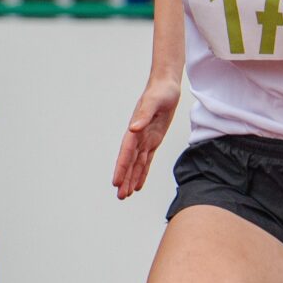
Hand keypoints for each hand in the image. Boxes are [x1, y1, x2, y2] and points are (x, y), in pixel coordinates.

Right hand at [112, 78, 179, 198]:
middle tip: (120, 196)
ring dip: (131, 179)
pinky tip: (138, 184)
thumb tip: (133, 129)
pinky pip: (146, 160)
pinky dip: (142, 172)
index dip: (121, 168)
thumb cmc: (160, 92)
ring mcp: (144, 140)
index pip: (126, 152)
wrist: (166, 86)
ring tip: (126, 195)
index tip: (116, 182)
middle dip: (125, 179)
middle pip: (129, 162)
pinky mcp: (153, 140)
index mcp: (135, 129)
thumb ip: (144, 115)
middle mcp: (137, 137)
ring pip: (137, 164)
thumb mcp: (153, 102)